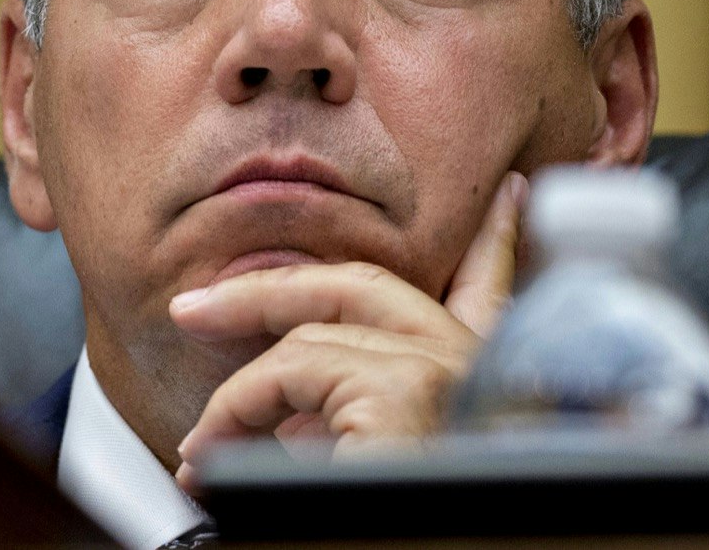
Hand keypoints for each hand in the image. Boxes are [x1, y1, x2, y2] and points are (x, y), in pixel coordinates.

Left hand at [167, 170, 525, 492]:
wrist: (438, 544)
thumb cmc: (420, 516)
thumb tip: (297, 418)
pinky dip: (234, 410)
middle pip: (370, 286)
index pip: (494, 295)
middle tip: (198, 304)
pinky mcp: (400, 392)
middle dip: (272, 289)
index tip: (512, 193)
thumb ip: (367, 422)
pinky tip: (213, 454)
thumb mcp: (391, 461)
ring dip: (235, 393)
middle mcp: (476, 370)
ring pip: (310, 338)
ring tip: (196, 448)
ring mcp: (443, 373)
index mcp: (483, 386)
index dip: (496, 241)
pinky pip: (287, 373)